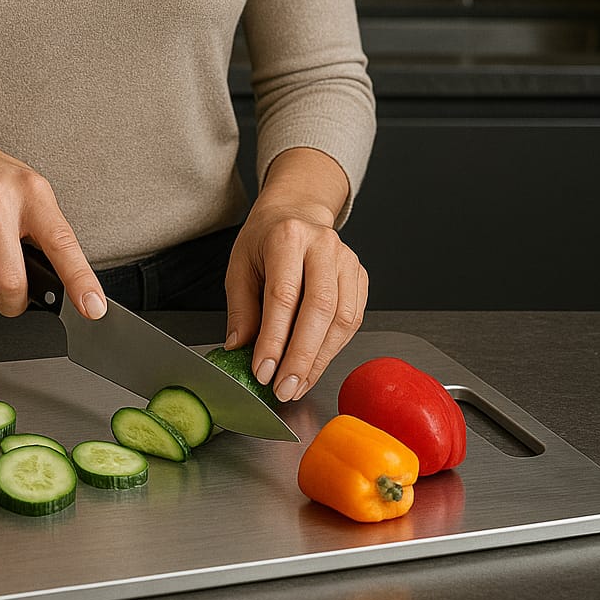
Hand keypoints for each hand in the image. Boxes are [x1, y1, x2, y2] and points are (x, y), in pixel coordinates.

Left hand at [223, 151, 367, 400]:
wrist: (297, 212)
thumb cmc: (266, 240)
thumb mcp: (240, 266)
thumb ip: (241, 309)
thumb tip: (239, 351)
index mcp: (287, 237)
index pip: (283, 296)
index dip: (274, 339)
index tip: (263, 371)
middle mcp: (323, 245)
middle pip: (319, 309)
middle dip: (301, 357)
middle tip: (284, 388)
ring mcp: (347, 260)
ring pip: (342, 319)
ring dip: (319, 359)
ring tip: (297, 384)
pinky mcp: (361, 276)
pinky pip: (353, 320)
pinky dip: (334, 348)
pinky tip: (314, 365)